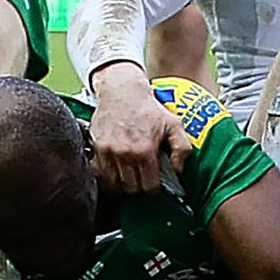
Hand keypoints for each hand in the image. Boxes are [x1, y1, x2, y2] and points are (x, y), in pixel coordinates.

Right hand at [88, 64, 189, 192]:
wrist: (122, 92)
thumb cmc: (149, 109)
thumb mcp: (174, 124)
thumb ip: (182, 148)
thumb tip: (178, 170)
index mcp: (145, 151)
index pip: (149, 186)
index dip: (154, 187)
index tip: (154, 181)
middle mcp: (125, 154)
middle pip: (131, 188)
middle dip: (139, 186)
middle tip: (142, 177)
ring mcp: (108, 153)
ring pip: (114, 184)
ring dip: (123, 183)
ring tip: (129, 174)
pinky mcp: (97, 148)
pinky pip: (100, 174)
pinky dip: (108, 176)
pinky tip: (117, 169)